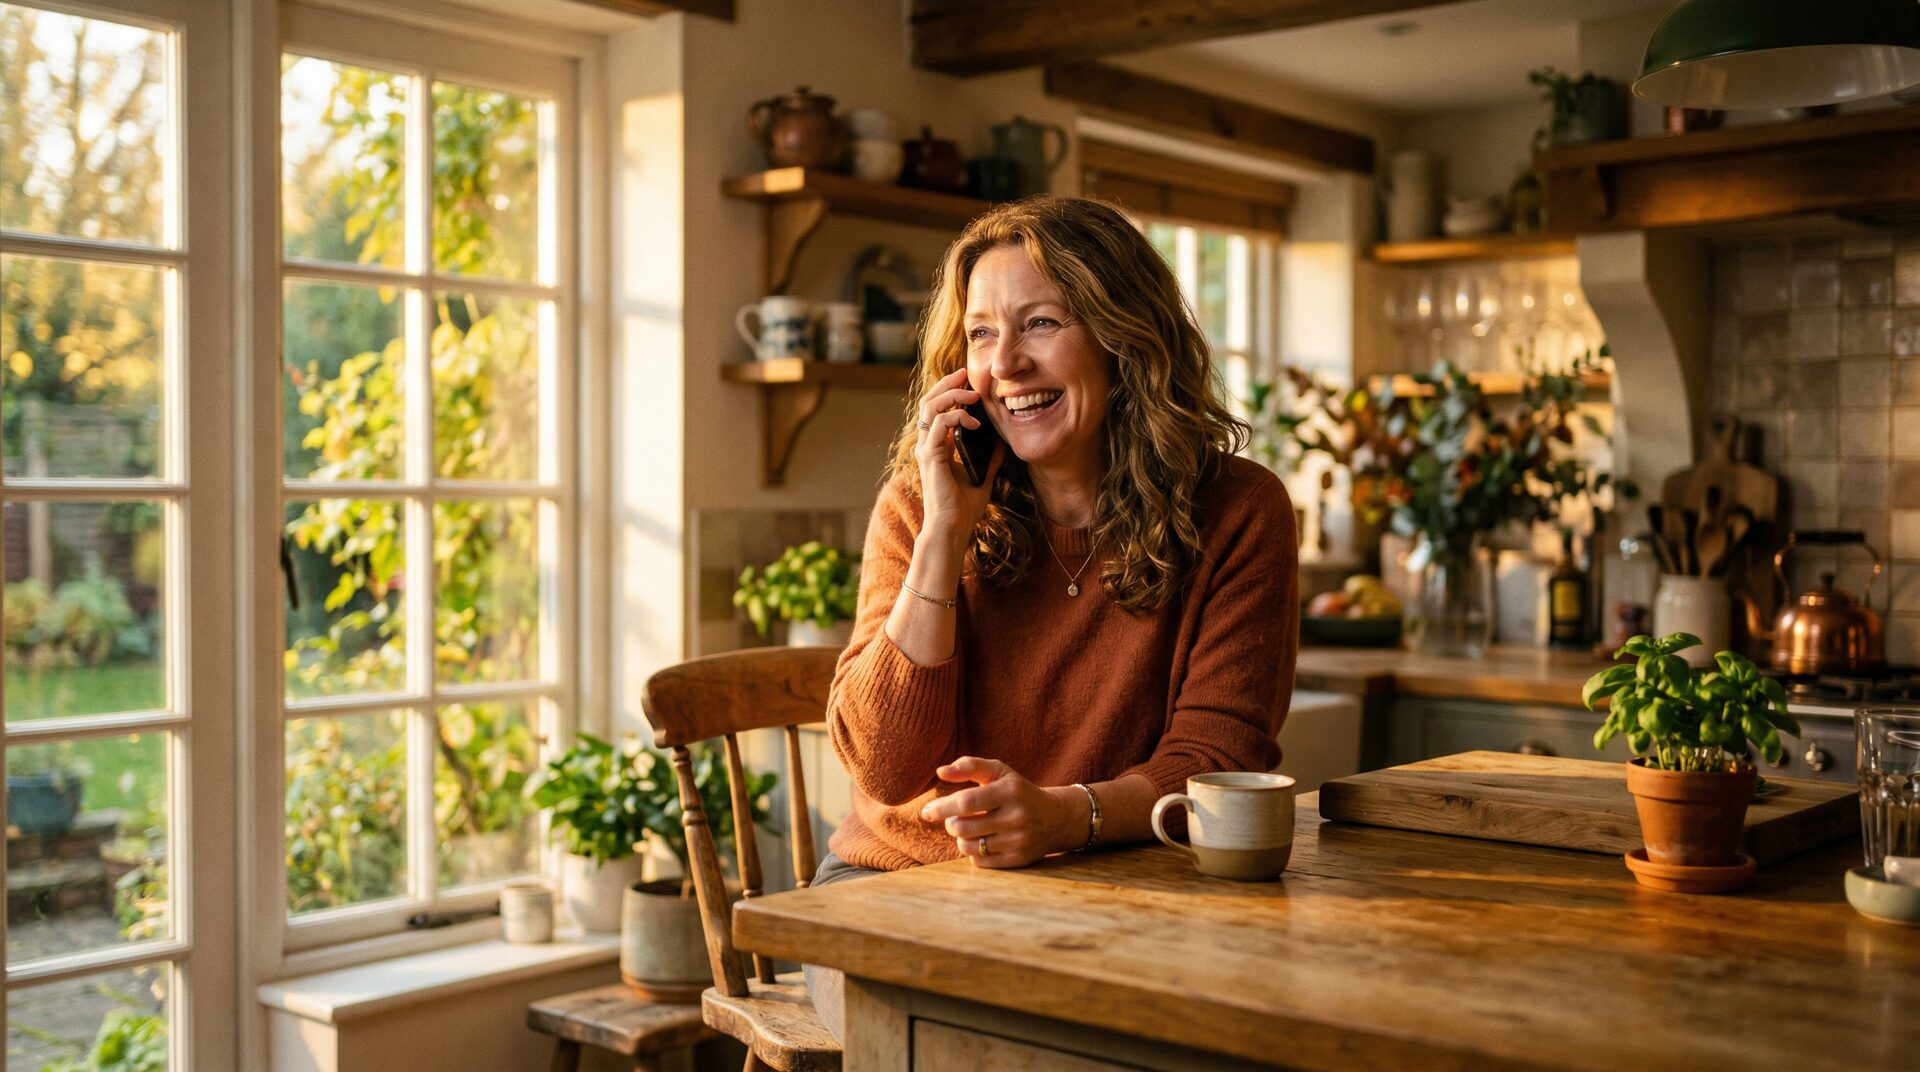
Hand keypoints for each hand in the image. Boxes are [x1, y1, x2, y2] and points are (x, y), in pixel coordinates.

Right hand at [914, 368, 1002, 544]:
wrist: (953, 529)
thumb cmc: (964, 508)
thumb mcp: (984, 475)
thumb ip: (991, 457)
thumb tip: (1004, 440)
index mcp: (937, 447)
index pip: (937, 409)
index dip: (950, 391)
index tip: (969, 382)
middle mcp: (927, 445)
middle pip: (929, 402)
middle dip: (947, 383)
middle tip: (965, 373)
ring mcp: (926, 450)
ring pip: (930, 408)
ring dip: (951, 395)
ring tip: (972, 395)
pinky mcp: (930, 456)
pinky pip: (939, 425)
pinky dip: (956, 417)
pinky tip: (974, 423)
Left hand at [918, 756, 1085, 867]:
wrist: (1056, 818)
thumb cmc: (1017, 791)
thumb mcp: (999, 772)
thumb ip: (969, 766)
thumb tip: (940, 772)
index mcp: (1010, 791)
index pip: (966, 802)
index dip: (941, 807)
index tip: (927, 811)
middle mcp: (1016, 817)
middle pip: (962, 827)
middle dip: (950, 823)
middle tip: (953, 819)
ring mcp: (1018, 841)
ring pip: (968, 847)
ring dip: (960, 838)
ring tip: (968, 828)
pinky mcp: (1018, 860)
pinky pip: (979, 862)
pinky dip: (973, 852)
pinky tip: (982, 841)